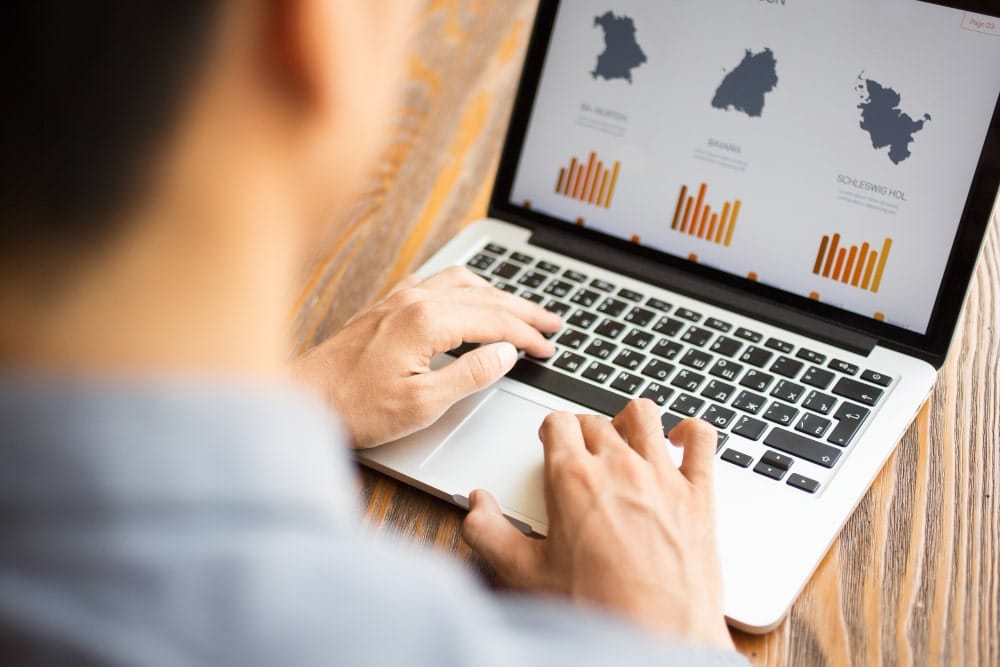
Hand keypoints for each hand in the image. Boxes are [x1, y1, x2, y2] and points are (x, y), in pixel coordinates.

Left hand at [293, 266, 560, 447]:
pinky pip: (436, 283)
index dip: (526, 335)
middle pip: (484, 297)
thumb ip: (470, 375)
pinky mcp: (386, 306)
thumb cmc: (354, 406)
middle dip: (523, 310)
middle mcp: (413, 300)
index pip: (494, 322)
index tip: (547, 348)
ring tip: (520, 309)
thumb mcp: (423, 404)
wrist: (302, 399)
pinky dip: (465, 288)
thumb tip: (505, 354)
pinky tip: (469, 296)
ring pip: (462, 283)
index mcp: (426, 321)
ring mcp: (397, 299)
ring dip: (496, 295)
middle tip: (552, 322)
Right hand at [462, 402, 732, 648]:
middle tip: (581, 453)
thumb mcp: (525, 575)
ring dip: (630, 421)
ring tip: (625, 438)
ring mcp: (663, 476)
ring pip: (645, 416)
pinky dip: (692, 432)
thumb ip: (489, 533)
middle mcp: (619, 467)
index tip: (551, 441)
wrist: (655, 643)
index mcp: (573, 479)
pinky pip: (703, 439)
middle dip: (584, 431)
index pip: (558, 422)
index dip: (551, 430)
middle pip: (596, 421)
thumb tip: (477, 506)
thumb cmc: (596, 611)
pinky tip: (681, 441)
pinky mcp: (700, 494)